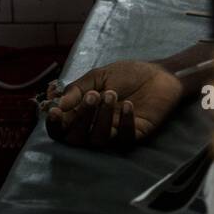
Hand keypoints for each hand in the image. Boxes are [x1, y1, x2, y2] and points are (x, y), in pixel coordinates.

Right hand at [43, 60, 184, 149]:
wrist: (159, 73)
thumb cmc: (127, 75)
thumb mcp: (98, 76)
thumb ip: (77, 90)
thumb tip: (58, 105)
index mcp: (82, 114)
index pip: (61, 128)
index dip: (54, 124)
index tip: (55, 111)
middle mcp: (95, 128)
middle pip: (76, 139)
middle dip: (81, 118)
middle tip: (93, 96)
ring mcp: (115, 133)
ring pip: (98, 140)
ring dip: (102, 118)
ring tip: (112, 95)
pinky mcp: (135, 135)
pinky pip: (124, 138)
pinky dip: (124, 122)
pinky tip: (129, 105)